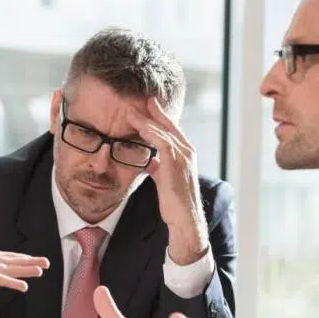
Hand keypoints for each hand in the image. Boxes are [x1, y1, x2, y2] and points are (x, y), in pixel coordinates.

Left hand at [126, 98, 207, 264]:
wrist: (184, 219)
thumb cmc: (175, 203)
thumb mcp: (165, 181)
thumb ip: (159, 168)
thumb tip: (150, 163)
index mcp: (186, 154)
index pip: (172, 129)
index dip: (160, 116)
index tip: (149, 104)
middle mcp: (187, 152)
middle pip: (169, 125)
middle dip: (155, 111)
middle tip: (143, 99)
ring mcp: (183, 158)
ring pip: (163, 132)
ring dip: (146, 120)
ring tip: (131, 111)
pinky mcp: (175, 165)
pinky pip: (162, 143)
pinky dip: (150, 133)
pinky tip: (139, 127)